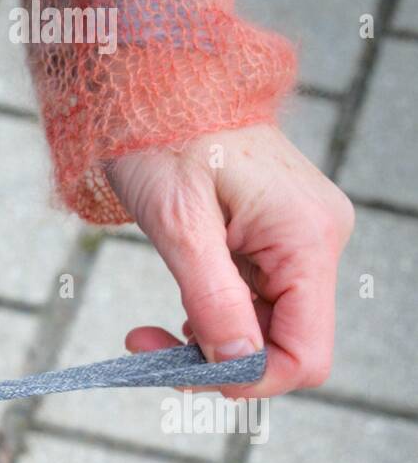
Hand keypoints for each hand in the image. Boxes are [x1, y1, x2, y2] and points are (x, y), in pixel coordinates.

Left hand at [106, 125, 354, 396]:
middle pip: (285, 347)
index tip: (181, 374)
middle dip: (217, 364)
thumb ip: (211, 299)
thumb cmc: (162, 137)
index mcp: (306, 238)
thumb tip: (236, 361)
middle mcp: (317, 241)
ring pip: (265, 332)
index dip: (249, 380)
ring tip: (147, 332)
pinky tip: (176, 310)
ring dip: (207, 346)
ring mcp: (299, 242)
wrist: (157, 82)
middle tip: (145, 349)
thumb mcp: (178, 226)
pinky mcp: (275, 242)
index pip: (306, 353)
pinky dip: (211, 322)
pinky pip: (253, 307)